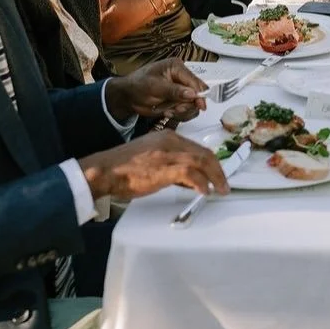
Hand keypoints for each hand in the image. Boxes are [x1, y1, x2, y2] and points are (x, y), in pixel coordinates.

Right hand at [79, 131, 228, 203]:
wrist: (105, 170)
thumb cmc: (124, 168)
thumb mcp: (151, 159)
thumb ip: (171, 164)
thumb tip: (190, 179)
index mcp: (167, 137)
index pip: (198, 147)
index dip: (211, 162)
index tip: (217, 173)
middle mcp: (170, 142)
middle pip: (204, 153)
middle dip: (218, 170)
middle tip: (224, 184)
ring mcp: (168, 154)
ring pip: (202, 161)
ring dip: (215, 177)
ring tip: (220, 189)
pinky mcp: (163, 168)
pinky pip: (191, 173)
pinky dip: (202, 183)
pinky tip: (205, 191)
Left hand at [105, 58, 206, 122]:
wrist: (128, 97)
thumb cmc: (137, 85)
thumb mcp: (155, 86)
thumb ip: (174, 91)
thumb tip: (192, 94)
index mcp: (177, 67)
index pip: (194, 81)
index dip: (199, 94)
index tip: (200, 106)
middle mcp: (182, 78)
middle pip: (197, 94)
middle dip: (187, 105)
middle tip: (176, 109)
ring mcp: (181, 91)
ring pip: (193, 105)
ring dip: (181, 111)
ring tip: (167, 111)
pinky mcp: (178, 101)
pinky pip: (186, 111)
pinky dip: (178, 115)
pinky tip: (167, 112)